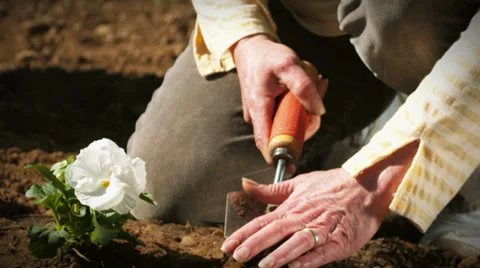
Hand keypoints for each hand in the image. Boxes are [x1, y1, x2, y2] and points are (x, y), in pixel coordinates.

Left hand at [221, 141, 417, 267]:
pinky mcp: (341, 240)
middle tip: (239, 255)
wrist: (366, 184)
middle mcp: (304, 216)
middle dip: (256, 244)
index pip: (263, 220)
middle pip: (277, 230)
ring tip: (265, 265)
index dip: (245, 233)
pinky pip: (324, 251)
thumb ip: (271, 190)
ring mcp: (323, 228)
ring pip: (299, 241)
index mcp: (293, 206)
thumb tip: (245, 185)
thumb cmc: (331, 186)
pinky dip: (311, 259)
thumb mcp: (299, 183)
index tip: (228, 245)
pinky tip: (298, 266)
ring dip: (281, 253)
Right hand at [233, 34, 327, 163]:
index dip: (280, 156)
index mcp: (259, 108)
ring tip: (316, 85)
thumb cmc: (267, 56)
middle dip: (305, 124)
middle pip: (283, 136)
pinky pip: (285, 116)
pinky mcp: (266, 110)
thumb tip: (318, 110)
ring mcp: (261, 114)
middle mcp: (257, 116)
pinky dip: (299, 106)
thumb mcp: (289, 64)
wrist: (251, 48)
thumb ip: (303, 87)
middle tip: (317, 101)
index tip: (295, 162)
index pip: (266, 143)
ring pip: (287, 125)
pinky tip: (308, 88)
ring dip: (305, 112)